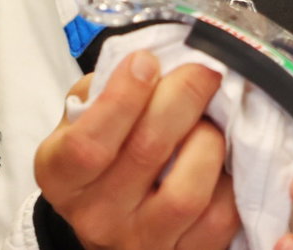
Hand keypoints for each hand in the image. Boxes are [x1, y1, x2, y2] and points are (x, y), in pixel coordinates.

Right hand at [34, 50, 240, 249]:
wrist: (109, 216)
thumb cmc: (101, 152)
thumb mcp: (82, 117)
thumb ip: (106, 87)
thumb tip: (152, 60)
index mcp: (62, 175)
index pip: (89, 143)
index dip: (123, 97)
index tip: (147, 62)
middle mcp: (96, 216)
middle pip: (146, 153)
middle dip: (183, 98)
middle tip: (202, 71)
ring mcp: (140, 242)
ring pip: (187, 192)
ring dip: (208, 141)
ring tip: (210, 122)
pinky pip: (220, 218)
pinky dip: (231, 179)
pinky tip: (225, 158)